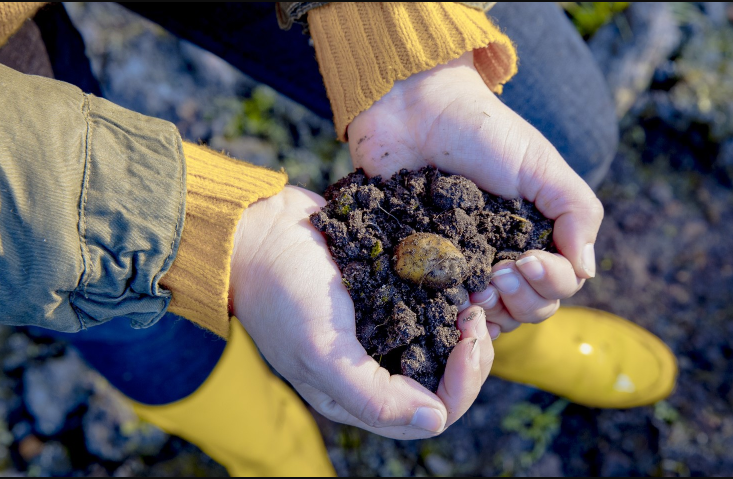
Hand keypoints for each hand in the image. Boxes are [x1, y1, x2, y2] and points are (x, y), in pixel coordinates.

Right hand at [229, 186, 494, 438]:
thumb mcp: (320, 351)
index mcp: (355, 394)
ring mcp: (381, 330)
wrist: (257, 228)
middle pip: (445, 383)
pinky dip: (453, 298)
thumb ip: (372, 397)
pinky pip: (432, 308)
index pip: (431, 413)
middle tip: (475, 314)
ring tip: (472, 295)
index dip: (461, 384)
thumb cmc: (282, 290)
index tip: (467, 336)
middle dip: (471, 356)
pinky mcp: (386, 294)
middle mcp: (373, 368)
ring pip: (444, 346)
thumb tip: (435, 420)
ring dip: (465, 326)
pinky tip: (462, 278)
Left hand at [348, 51, 602, 335]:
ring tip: (474, 291)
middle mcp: (501, 258)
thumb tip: (586, 271)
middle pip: (528, 309)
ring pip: (489, 317)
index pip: (558, 285)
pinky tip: (446, 303)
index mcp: (535, 237)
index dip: (550, 283)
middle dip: (522, 300)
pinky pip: (437, 307)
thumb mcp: (540, 165)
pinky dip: (447, 315)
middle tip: (497, 274)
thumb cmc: (483, 131)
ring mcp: (460, 266)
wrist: (414, 110)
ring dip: (490, 313)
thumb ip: (575, 212)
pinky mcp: (421, 267)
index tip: (527, 261)